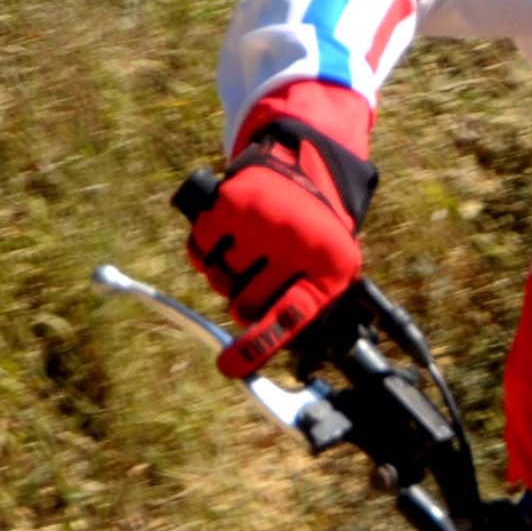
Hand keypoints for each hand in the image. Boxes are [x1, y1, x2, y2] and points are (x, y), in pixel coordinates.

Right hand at [180, 89, 376, 380]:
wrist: (309, 163)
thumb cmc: (318, 231)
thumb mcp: (330, 269)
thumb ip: (306, 309)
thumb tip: (262, 354)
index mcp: (327, 266)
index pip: (287, 317)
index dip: (256, 348)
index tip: (229, 367)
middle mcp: (295, 242)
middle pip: (245, 304)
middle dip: (244, 301)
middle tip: (258, 278)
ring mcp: (262, 220)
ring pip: (221, 278)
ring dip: (226, 274)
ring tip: (249, 250)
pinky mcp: (231, 201)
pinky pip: (201, 250)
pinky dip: (205, 251)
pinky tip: (225, 236)